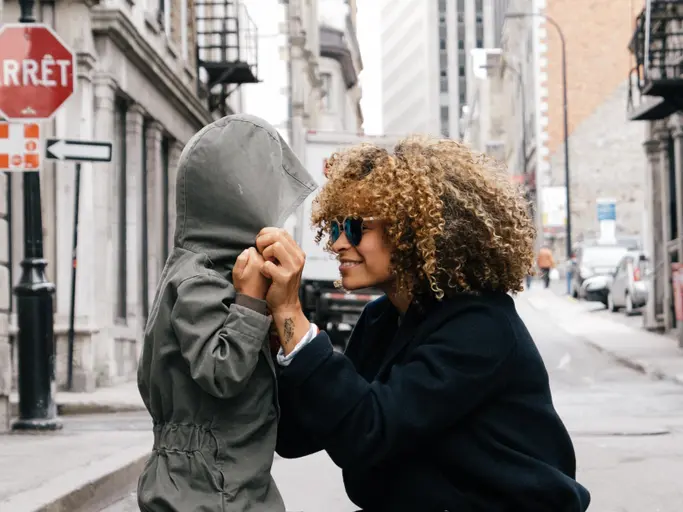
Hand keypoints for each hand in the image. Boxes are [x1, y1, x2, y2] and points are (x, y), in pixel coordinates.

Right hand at [232, 247, 269, 299]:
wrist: (255, 300)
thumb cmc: (244, 287)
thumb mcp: (237, 274)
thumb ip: (241, 259)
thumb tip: (247, 250)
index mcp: (256, 260)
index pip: (252, 248)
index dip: (248, 255)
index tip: (247, 263)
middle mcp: (266, 261)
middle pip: (262, 251)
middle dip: (257, 256)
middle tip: (252, 268)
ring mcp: (273, 266)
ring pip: (267, 257)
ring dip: (264, 261)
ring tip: (258, 272)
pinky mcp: (276, 272)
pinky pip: (272, 263)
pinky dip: (269, 266)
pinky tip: (266, 274)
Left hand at [256, 228, 310, 353]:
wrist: (285, 304)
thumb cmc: (280, 282)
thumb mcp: (285, 262)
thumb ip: (281, 249)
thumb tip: (269, 234)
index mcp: (298, 252)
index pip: (281, 231)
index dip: (267, 234)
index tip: (261, 244)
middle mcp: (298, 258)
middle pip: (278, 235)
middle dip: (263, 241)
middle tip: (260, 252)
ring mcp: (293, 267)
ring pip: (275, 246)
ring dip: (264, 253)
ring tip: (265, 262)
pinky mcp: (284, 277)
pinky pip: (267, 264)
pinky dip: (263, 268)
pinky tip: (266, 274)